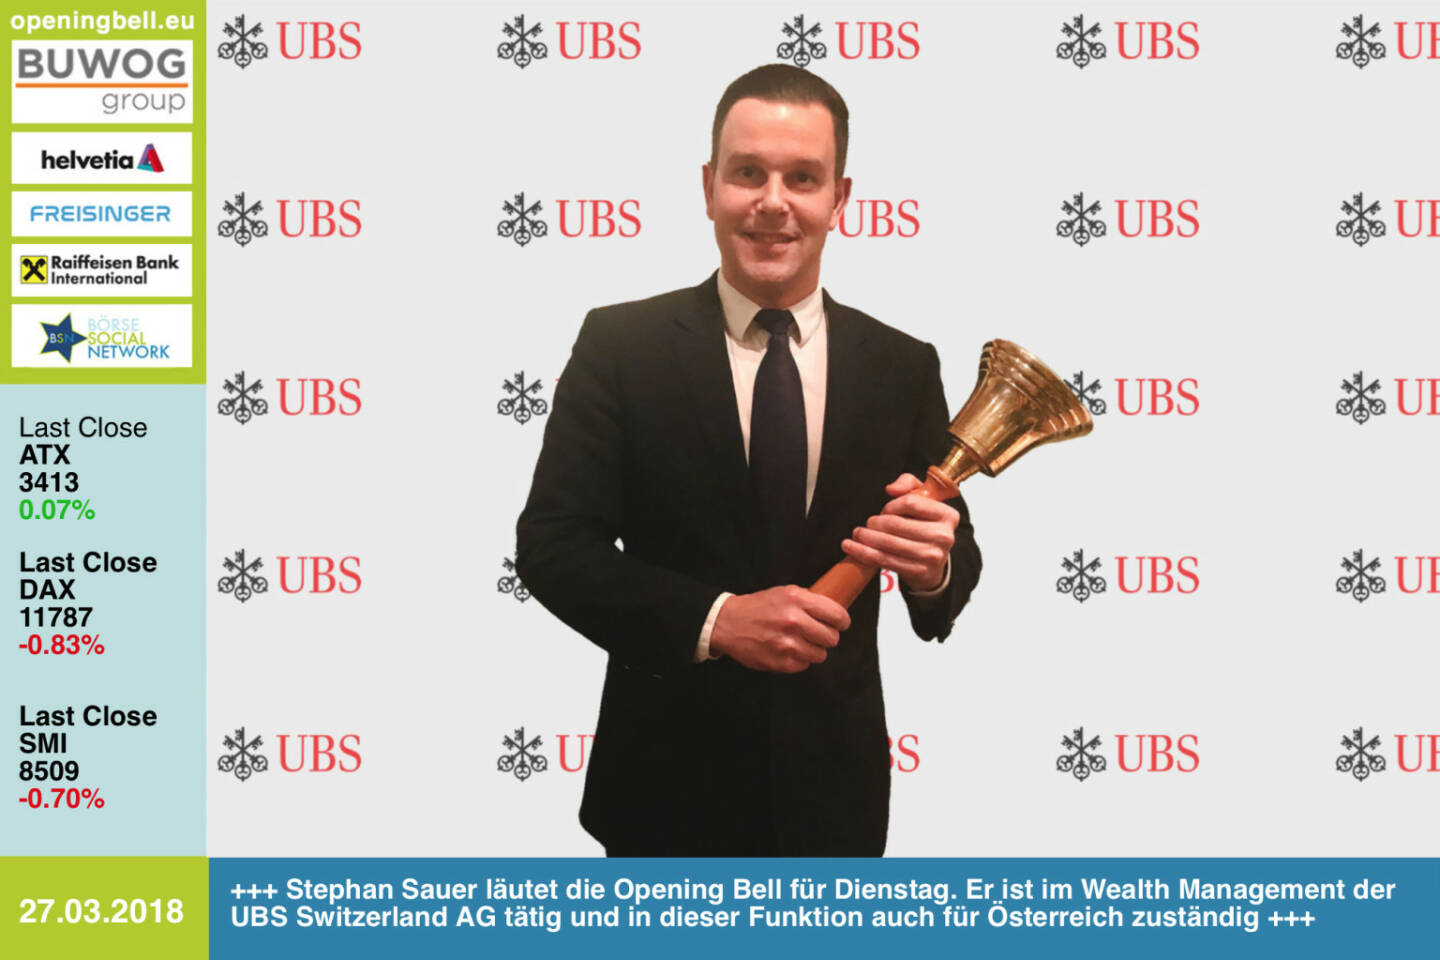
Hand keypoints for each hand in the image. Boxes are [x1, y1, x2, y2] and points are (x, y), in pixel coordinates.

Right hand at [708, 585, 851, 673]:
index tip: (841, 624)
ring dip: (814, 650)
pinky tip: (789, 650)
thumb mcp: (785, 592)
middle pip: (832, 638)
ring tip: (801, 642)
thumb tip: (834, 612)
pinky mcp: (780, 662)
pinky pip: (804, 665)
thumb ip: (809, 601)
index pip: (837, 615)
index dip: (842, 621)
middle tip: (818, 633)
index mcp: (797, 600)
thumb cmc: (758, 607)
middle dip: (827, 636)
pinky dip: (800, 659)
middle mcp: (794, 621)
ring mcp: (787, 644)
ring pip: (820, 655)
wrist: (728, 623)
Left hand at [841, 473, 957, 590]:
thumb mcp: (923, 500)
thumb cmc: (925, 527)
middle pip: (895, 524)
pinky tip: (852, 547)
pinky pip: (884, 560)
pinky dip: (863, 553)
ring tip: (857, 534)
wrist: (933, 564)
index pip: (910, 502)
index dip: (891, 505)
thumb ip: (908, 484)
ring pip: (887, 543)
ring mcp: (932, 556)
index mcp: (947, 515)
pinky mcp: (919, 572)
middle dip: (874, 522)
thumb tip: (892, 489)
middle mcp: (943, 536)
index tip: (884, 510)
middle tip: (867, 524)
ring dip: (865, 537)